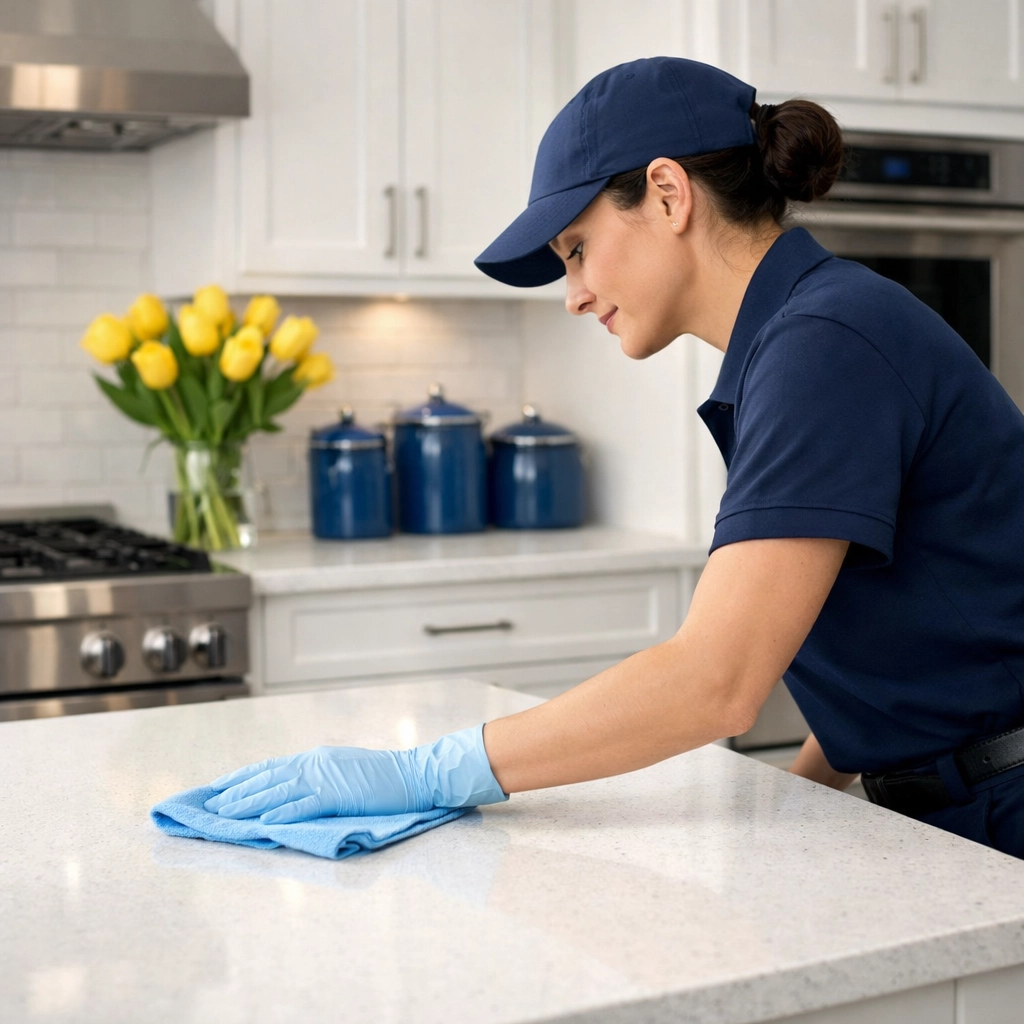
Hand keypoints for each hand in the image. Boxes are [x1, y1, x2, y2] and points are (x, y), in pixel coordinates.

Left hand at [204, 724, 506, 823]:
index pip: (270, 767)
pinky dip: (281, 812)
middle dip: (235, 792)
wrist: (415, 775)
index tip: (217, 788)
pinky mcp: (338, 794)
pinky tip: (262, 821)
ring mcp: (325, 777)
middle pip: (266, 777)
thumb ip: (319, 776)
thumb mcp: (344, 769)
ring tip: (224, 815)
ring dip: (247, 803)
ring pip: (277, 790)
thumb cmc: (384, 778)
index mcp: (316, 758)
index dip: (241, 778)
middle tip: (209, 806)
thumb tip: (293, 788)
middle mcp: (314, 763)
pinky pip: (303, 804)